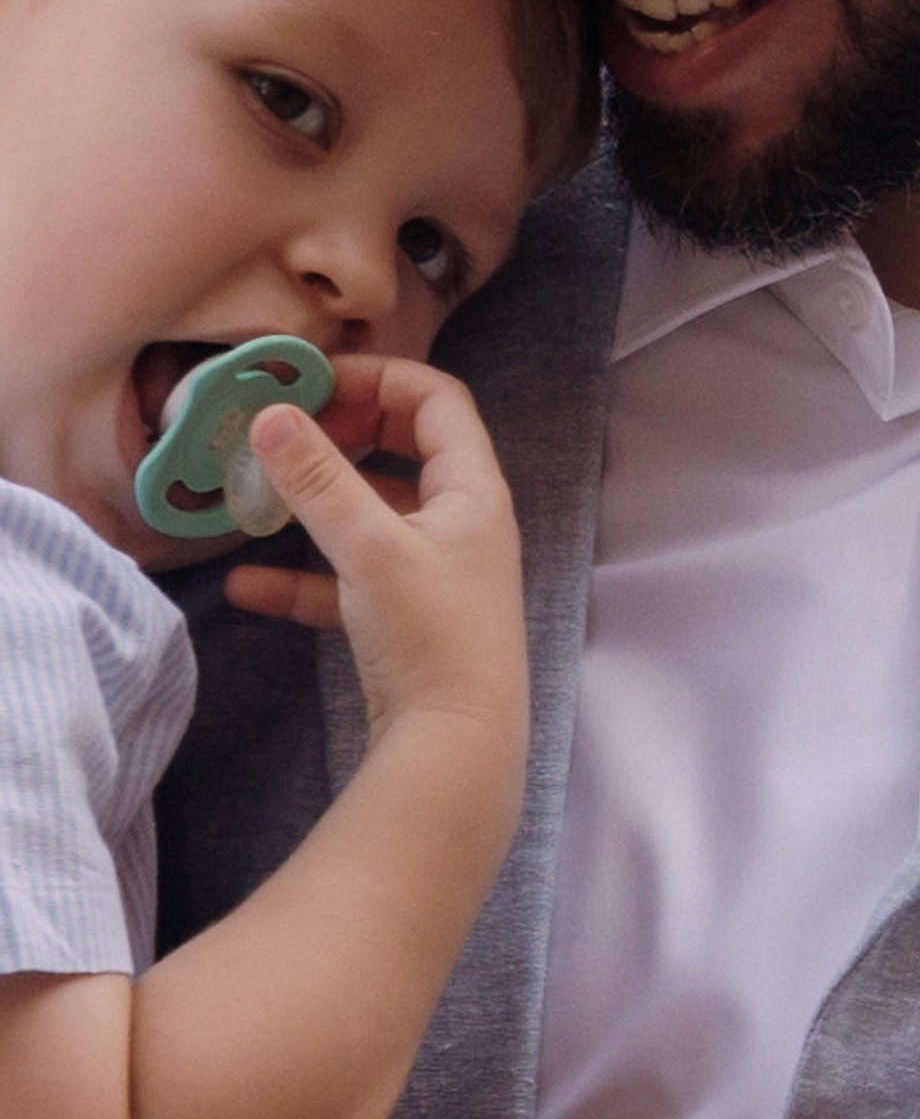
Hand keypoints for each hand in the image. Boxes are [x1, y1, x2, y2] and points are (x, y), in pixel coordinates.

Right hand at [219, 358, 526, 751]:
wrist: (456, 740)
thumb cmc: (431, 632)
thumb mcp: (370, 547)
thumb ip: (319, 481)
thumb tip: (271, 415)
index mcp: (473, 489)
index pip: (436, 400)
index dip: (377, 378)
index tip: (311, 383)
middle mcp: (462, 520)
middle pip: (404, 447)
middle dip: (343, 432)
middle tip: (284, 430)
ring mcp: (435, 569)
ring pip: (371, 514)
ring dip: (316, 503)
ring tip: (255, 494)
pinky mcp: (406, 616)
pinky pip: (350, 578)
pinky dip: (304, 576)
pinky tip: (246, 585)